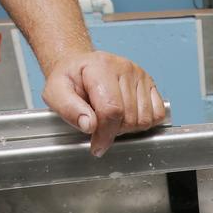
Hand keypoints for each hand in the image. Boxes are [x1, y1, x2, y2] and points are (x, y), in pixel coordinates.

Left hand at [42, 50, 166, 156]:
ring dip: (129, 128)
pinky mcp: (150, 82)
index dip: (105, 134)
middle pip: (129, 118)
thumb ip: (69, 110)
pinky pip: (157, 114)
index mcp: (100, 67)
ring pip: (144, 119)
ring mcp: (140, 75)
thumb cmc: (70, 80)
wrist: (80, 66)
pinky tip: (128, 116)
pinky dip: (144, 122)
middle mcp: (124, 67)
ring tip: (112, 120)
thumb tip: (90, 125)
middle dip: (114, 131)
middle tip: (100, 127)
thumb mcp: (55, 93)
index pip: (112, 110)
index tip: (97, 146)